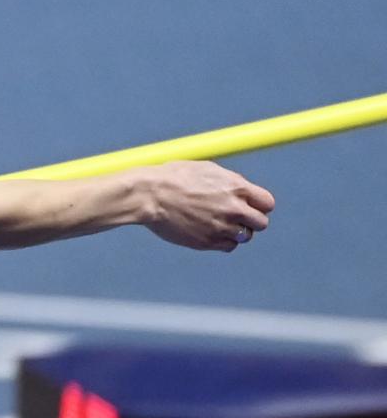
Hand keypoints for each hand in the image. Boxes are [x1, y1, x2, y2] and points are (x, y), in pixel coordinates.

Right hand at [138, 161, 275, 251]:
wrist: (149, 195)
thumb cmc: (173, 177)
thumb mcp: (207, 170)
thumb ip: (230, 182)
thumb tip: (241, 189)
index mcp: (237, 188)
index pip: (267, 203)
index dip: (259, 205)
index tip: (249, 206)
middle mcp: (234, 209)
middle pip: (261, 223)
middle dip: (251, 220)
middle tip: (235, 217)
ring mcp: (221, 227)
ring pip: (246, 237)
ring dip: (237, 232)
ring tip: (219, 224)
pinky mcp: (207, 241)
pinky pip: (228, 247)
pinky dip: (224, 242)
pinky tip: (211, 232)